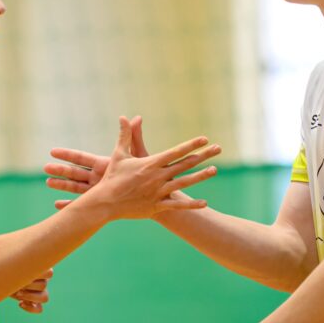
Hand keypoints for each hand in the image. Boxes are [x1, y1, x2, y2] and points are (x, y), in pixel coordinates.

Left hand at [9, 268, 52, 313]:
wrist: (2, 280)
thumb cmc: (8, 271)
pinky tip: (20, 303)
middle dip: (28, 286)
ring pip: (45, 298)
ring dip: (30, 297)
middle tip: (18, 284)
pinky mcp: (35, 303)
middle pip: (43, 285)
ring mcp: (40, 293)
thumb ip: (19, 270)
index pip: (49, 273)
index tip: (24, 275)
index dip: (38, 276)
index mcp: (41, 270)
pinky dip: (30, 308)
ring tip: (18, 294)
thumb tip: (22, 275)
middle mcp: (43, 281)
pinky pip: (39, 309)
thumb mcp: (13, 269)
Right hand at [51, 117, 219, 218]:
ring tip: (215, 170)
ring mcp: (159, 192)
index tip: (204, 139)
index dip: (191, 145)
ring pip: (184, 183)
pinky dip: (192, 204)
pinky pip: (178, 206)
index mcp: (150, 163)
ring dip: (201, 176)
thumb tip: (125, 116)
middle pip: (185, 164)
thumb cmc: (112, 177)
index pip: (175, 152)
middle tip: (218, 149)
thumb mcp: (119, 154)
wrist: (105, 202)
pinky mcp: (157, 206)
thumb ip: (125, 135)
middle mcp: (158, 177)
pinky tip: (205, 202)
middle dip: (203, 156)